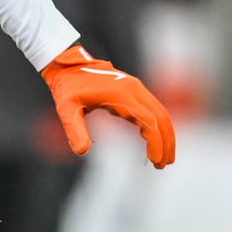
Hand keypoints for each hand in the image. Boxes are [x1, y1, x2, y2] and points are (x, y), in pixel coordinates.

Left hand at [41, 44, 175, 167]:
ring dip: (166, 135)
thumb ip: (74, 130)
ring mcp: (136, 88)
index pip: (148, 121)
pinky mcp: (135, 91)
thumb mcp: (66, 108)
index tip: (154, 161)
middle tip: (162, 165)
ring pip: (161, 113)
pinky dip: (158, 126)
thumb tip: (82, 151)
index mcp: (121, 94)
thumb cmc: (67, 87)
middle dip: (166, 142)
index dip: (155, 142)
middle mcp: (134, 89)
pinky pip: (153, 110)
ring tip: (163, 159)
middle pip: (161, 118)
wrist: (68, 66)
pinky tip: (153, 142)